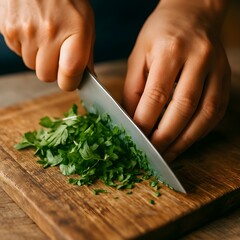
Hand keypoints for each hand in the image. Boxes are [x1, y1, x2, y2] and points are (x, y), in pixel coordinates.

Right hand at [0, 0, 94, 90]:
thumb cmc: (67, 0)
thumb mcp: (86, 24)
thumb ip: (87, 54)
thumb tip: (87, 77)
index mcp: (74, 33)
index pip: (69, 74)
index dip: (70, 82)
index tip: (71, 80)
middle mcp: (48, 33)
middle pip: (46, 76)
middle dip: (53, 71)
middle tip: (58, 56)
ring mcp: (25, 32)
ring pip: (31, 66)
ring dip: (39, 59)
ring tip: (45, 38)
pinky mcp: (8, 29)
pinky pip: (19, 53)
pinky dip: (27, 48)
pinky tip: (33, 32)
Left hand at [123, 0, 230, 161]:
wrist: (193, 14)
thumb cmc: (160, 34)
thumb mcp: (139, 55)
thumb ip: (134, 88)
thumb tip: (133, 119)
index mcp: (170, 50)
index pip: (156, 95)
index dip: (145, 122)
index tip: (136, 139)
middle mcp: (198, 59)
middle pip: (182, 108)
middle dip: (165, 137)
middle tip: (152, 153)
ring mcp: (216, 69)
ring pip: (204, 114)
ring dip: (185, 140)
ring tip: (169, 154)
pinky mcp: (224, 78)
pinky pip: (215, 112)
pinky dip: (200, 131)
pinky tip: (186, 141)